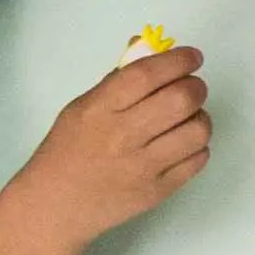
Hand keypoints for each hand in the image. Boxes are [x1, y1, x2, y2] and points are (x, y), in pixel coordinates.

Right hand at [3, 44, 212, 244]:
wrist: (54, 206)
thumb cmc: (67, 150)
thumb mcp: (82, 106)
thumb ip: (118, 79)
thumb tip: (150, 48)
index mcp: (100, 109)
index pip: (148, 75)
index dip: (178, 60)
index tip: (192, 57)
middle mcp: (122, 136)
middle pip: (180, 100)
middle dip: (196, 86)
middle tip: (192, 87)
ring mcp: (142, 167)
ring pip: (196, 131)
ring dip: (200, 117)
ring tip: (187, 118)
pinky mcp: (156, 192)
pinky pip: (197, 161)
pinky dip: (197, 147)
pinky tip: (182, 144)